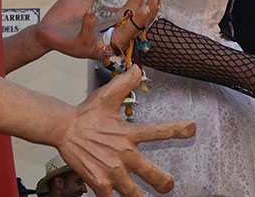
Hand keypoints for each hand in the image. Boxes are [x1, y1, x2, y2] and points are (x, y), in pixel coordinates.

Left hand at [35, 0, 157, 59]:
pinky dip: (89, 24)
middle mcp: (107, 39)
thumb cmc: (63, 16)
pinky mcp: (79, 47)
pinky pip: (87, 37)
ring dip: (133, 22)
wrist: (44, 30)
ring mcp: (94, 45)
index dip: (140, 0)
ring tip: (142, 6)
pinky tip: (90, 12)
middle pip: (133, 28)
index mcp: (110, 26)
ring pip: (119, 37)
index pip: (130, 15)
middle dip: (147, 14)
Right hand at [52, 65, 195, 195]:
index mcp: (128, 133)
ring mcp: (111, 171)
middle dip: (163, 182)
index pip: (158, 130)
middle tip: (169, 185)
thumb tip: (138, 69)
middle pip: (151, 173)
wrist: (62, 129)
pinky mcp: (98, 182)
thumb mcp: (107, 94)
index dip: (177, 129)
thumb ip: (126, 82)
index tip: (192, 128)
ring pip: (133, 193)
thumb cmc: (85, 114)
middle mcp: (123, 154)